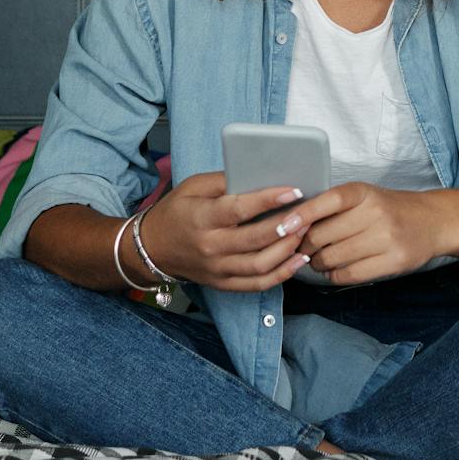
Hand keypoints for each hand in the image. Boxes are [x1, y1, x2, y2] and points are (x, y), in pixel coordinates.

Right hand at [137, 171, 312, 292]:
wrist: (151, 248)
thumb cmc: (175, 212)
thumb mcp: (193, 186)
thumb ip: (224, 179)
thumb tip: (258, 174)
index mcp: (202, 217)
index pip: (239, 209)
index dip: (268, 200)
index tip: (293, 190)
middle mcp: (210, 246)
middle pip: (255, 239)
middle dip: (286, 226)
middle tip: (307, 213)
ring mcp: (217, 269)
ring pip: (260, 265)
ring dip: (288, 250)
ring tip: (306, 233)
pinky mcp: (223, 283)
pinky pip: (257, 284)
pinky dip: (282, 274)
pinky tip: (298, 260)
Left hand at [296, 183, 458, 284]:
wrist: (433, 221)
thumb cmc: (388, 209)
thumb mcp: (364, 197)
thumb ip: (333, 208)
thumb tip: (293, 227)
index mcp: (363, 192)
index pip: (328, 201)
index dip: (302, 214)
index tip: (283, 227)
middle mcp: (375, 213)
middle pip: (323, 235)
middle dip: (305, 245)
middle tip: (303, 248)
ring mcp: (386, 239)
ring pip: (333, 258)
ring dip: (318, 263)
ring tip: (319, 260)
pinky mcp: (393, 262)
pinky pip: (349, 274)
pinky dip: (335, 276)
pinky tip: (335, 270)